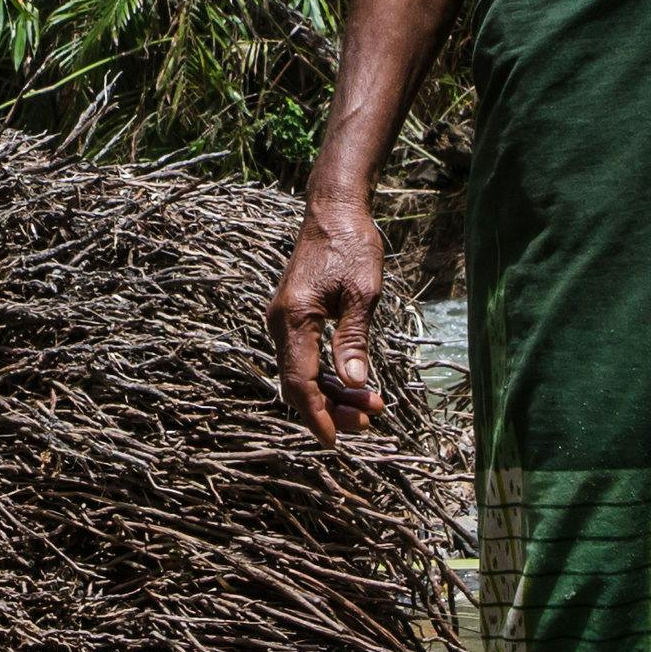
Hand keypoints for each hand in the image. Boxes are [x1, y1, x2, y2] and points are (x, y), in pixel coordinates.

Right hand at [270, 209, 389, 442]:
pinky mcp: (292, 318)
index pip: (300, 381)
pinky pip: (303, 358)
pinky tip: (352, 384)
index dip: (317, 414)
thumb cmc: (352, 245)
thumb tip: (354, 382)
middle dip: (331, 409)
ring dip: (332, 394)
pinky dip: (326, 376)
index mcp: (294, 318)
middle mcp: (280, 323)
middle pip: (298, 383)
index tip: (336, 440)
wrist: (333, 212)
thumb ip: (354, 339)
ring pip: (301, 373)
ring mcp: (283, 320)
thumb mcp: (363, 293)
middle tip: (370, 420)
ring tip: (370, 406)